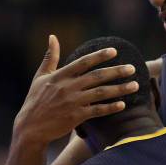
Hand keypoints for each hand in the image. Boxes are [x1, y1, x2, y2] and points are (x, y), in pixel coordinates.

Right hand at [14, 35, 138, 144]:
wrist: (30, 127)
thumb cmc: (36, 100)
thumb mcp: (40, 77)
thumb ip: (50, 57)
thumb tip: (52, 37)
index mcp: (60, 76)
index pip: (83, 62)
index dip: (99, 56)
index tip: (114, 51)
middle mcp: (68, 87)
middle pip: (97, 76)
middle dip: (116, 71)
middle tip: (132, 68)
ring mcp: (73, 102)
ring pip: (101, 93)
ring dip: (120, 89)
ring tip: (135, 85)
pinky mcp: (76, 117)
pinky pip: (97, 110)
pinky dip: (111, 107)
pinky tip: (123, 104)